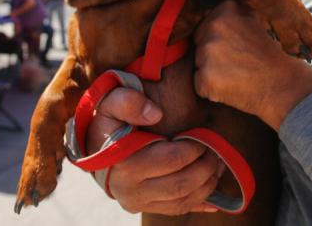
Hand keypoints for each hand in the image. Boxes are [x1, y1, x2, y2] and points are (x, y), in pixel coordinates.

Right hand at [87, 87, 222, 214]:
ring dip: (207, 185)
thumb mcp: (110, 103)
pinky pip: (177, 210)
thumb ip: (128, 101)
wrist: (92, 146)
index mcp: (125, 164)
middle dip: (206, 168)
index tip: (204, 136)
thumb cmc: (106, 122)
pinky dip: (199, 203)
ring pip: (182, 201)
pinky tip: (215, 197)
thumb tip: (156, 114)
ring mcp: (138, 202)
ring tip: (218, 165)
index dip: (195, 148)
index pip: (173, 160)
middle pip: (181, 184)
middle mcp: (131, 189)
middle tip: (217, 152)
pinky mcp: (144, 207)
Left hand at [194, 0, 311, 129]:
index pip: (205, 26)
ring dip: (211, 71)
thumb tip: (208, 3)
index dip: (220, 39)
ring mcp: (208, 52)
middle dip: (213, 54)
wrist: (284, 84)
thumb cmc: (268, 55)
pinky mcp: (205, 78)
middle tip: (239, 61)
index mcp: (225, 8)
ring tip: (237, 73)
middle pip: (198, 44)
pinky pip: (199, 84)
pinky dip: (211, 89)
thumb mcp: (252, 19)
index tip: (239, 46)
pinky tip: (232, 87)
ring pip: (198, 64)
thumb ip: (229, 12)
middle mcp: (214, 26)